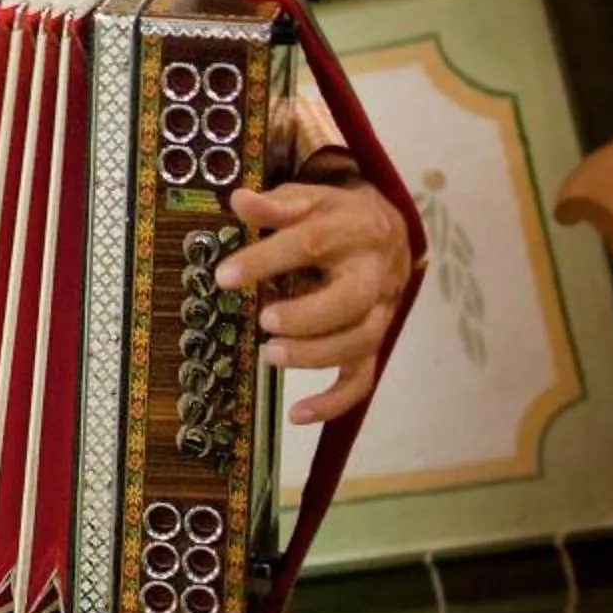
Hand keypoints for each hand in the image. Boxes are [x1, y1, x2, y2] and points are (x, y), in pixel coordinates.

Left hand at [222, 177, 412, 425]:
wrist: (387, 229)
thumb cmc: (336, 216)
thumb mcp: (310, 198)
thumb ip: (276, 204)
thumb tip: (239, 200)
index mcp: (351, 232)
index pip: (309, 244)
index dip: (266, 260)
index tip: (225, 276)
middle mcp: (372, 275)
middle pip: (350, 302)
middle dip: (306, 316)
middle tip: (265, 321)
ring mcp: (378, 313)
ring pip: (359, 343)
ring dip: (314, 355)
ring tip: (269, 355)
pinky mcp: (374, 342)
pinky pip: (362, 378)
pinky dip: (334, 401)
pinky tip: (299, 414)